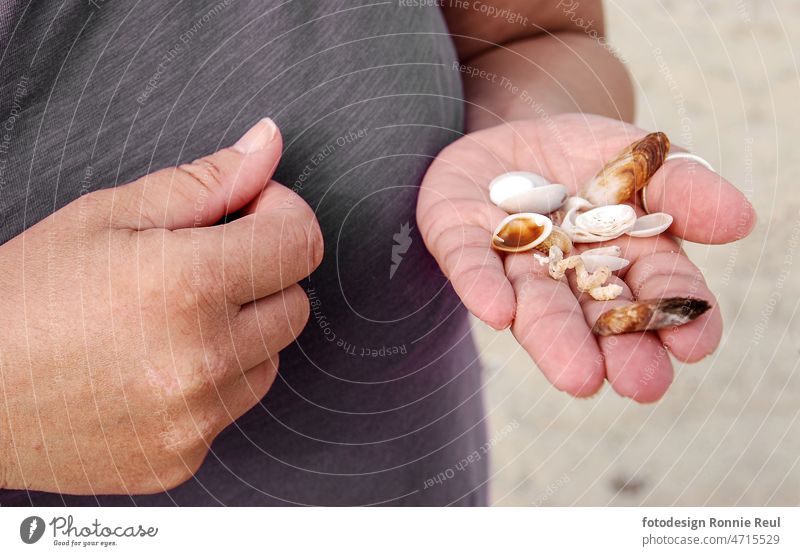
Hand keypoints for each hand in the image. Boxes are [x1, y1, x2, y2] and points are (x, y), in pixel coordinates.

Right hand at [0, 119, 322, 493]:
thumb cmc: (21, 301)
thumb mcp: (106, 217)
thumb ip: (204, 182)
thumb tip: (266, 146)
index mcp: (185, 284)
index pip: (302, 243)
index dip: (282, 216)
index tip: (251, 213)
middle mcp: (200, 358)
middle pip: (296, 304)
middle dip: (262, 274)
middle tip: (203, 265)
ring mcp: (194, 418)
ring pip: (271, 358)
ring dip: (242, 332)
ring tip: (173, 321)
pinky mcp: (183, 458)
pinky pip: (235, 407)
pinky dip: (214, 381)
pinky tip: (159, 365)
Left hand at [417, 114, 754, 401]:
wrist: (516, 133)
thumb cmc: (590, 157)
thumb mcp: (643, 157)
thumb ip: (683, 186)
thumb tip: (742, 219)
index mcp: (621, 259)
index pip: (656, 292)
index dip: (677, 316)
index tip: (694, 345)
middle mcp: (566, 275)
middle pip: (594, 313)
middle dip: (618, 347)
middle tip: (640, 384)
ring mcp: (511, 260)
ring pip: (533, 303)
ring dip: (555, 337)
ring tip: (578, 377)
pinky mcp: (459, 237)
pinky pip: (469, 262)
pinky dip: (482, 285)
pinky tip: (496, 311)